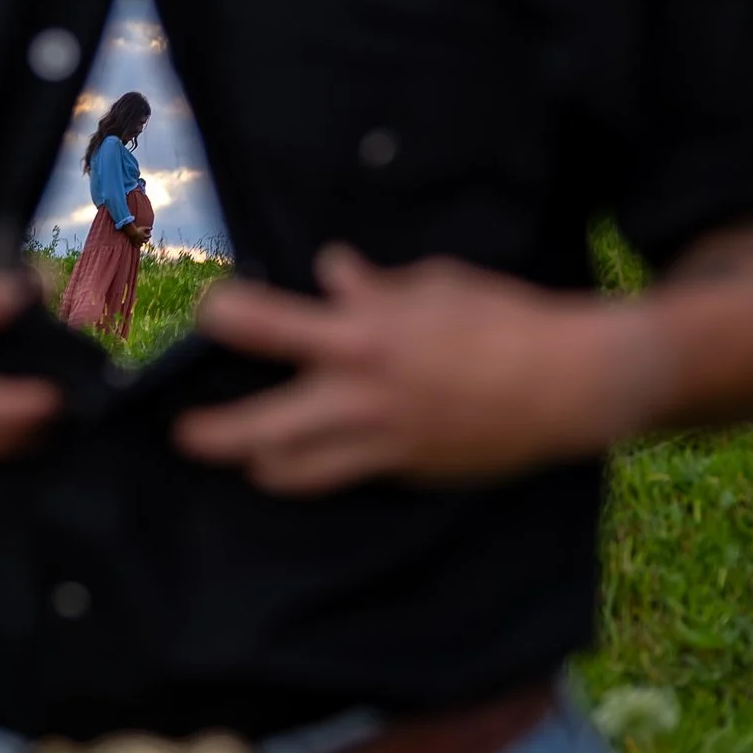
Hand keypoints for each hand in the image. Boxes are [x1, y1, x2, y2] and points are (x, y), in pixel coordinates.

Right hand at [122, 221, 151, 248]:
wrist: (132, 233)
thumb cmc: (138, 230)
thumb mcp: (143, 228)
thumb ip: (148, 228)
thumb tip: (152, 228)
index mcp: (144, 236)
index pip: (149, 236)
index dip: (150, 235)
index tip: (150, 234)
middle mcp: (142, 240)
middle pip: (145, 241)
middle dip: (146, 240)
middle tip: (147, 240)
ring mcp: (138, 242)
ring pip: (141, 244)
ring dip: (142, 244)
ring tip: (142, 244)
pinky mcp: (134, 243)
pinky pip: (136, 246)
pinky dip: (137, 246)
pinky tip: (137, 246)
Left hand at [173, 245, 668, 495]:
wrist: (568, 386)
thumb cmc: (504, 321)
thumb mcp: (437, 285)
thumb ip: (376, 288)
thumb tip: (333, 273)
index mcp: (364, 336)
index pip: (268, 325)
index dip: (227, 317)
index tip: (212, 311)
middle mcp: (361, 397)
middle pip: (260, 427)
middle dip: (213, 434)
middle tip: (183, 434)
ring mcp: (382, 443)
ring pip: (295, 471)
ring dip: (260, 464)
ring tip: (245, 458)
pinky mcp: (406, 471)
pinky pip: (345, 478)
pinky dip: (320, 472)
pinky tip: (310, 463)